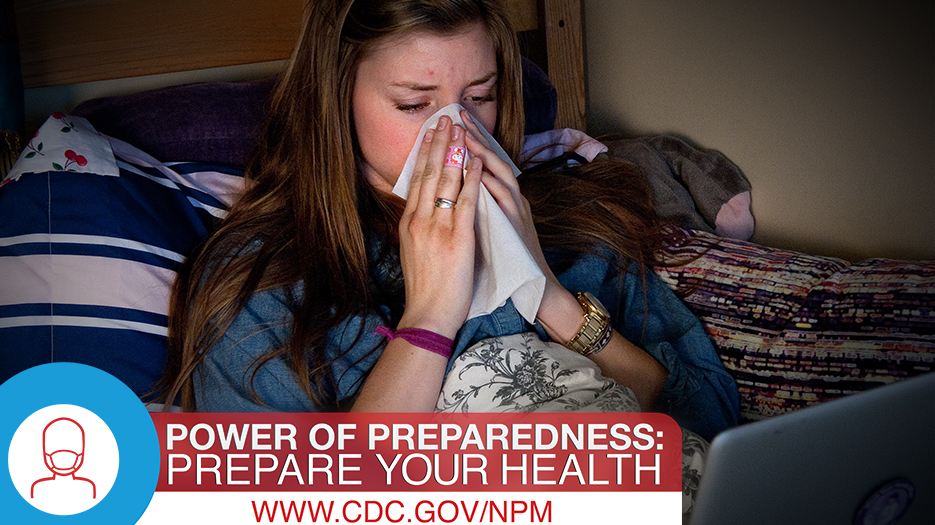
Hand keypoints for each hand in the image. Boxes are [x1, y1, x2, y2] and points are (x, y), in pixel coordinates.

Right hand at [397, 116, 482, 338]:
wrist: (427, 315)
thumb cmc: (424, 289)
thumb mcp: (411, 252)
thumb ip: (416, 228)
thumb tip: (421, 209)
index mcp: (408, 223)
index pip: (416, 180)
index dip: (424, 154)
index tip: (430, 134)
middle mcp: (420, 220)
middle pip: (430, 173)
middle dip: (439, 143)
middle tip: (445, 119)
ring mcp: (438, 228)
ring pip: (447, 181)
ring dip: (456, 152)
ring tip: (461, 130)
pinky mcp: (458, 238)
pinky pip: (467, 201)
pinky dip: (472, 179)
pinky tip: (477, 161)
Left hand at [461, 111, 575, 329]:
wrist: (533, 287)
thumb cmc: (508, 262)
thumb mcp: (490, 229)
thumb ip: (479, 209)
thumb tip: (460, 194)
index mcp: (501, 200)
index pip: (483, 165)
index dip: (469, 143)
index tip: (451, 125)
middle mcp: (512, 199)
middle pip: (493, 160)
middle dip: (476, 137)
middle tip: (458, 116)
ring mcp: (517, 210)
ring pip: (502, 174)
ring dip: (483, 154)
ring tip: (466, 136)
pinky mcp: (519, 225)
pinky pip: (505, 200)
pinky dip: (493, 184)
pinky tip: (479, 171)